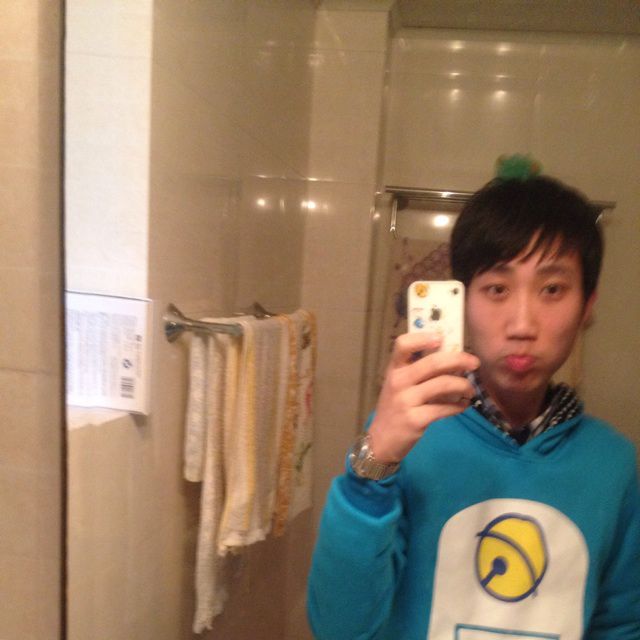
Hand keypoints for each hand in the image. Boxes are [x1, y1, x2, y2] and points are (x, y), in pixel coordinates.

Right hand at [368, 332, 479, 463]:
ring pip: (443, 385)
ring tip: (470, 389)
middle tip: (474, 362)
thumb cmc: (394, 407)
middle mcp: (398, 381)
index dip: (422, 338)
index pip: (403, 344)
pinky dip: (459, 405)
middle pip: (432, 363)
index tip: (441, 338)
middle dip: (459, 360)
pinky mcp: (415, 420)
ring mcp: (406, 401)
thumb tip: (452, 357)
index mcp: (394, 369)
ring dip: (464, 385)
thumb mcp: (398, 385)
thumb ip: (417, 371)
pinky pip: (445, 408)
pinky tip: (463, 405)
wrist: (381, 440)